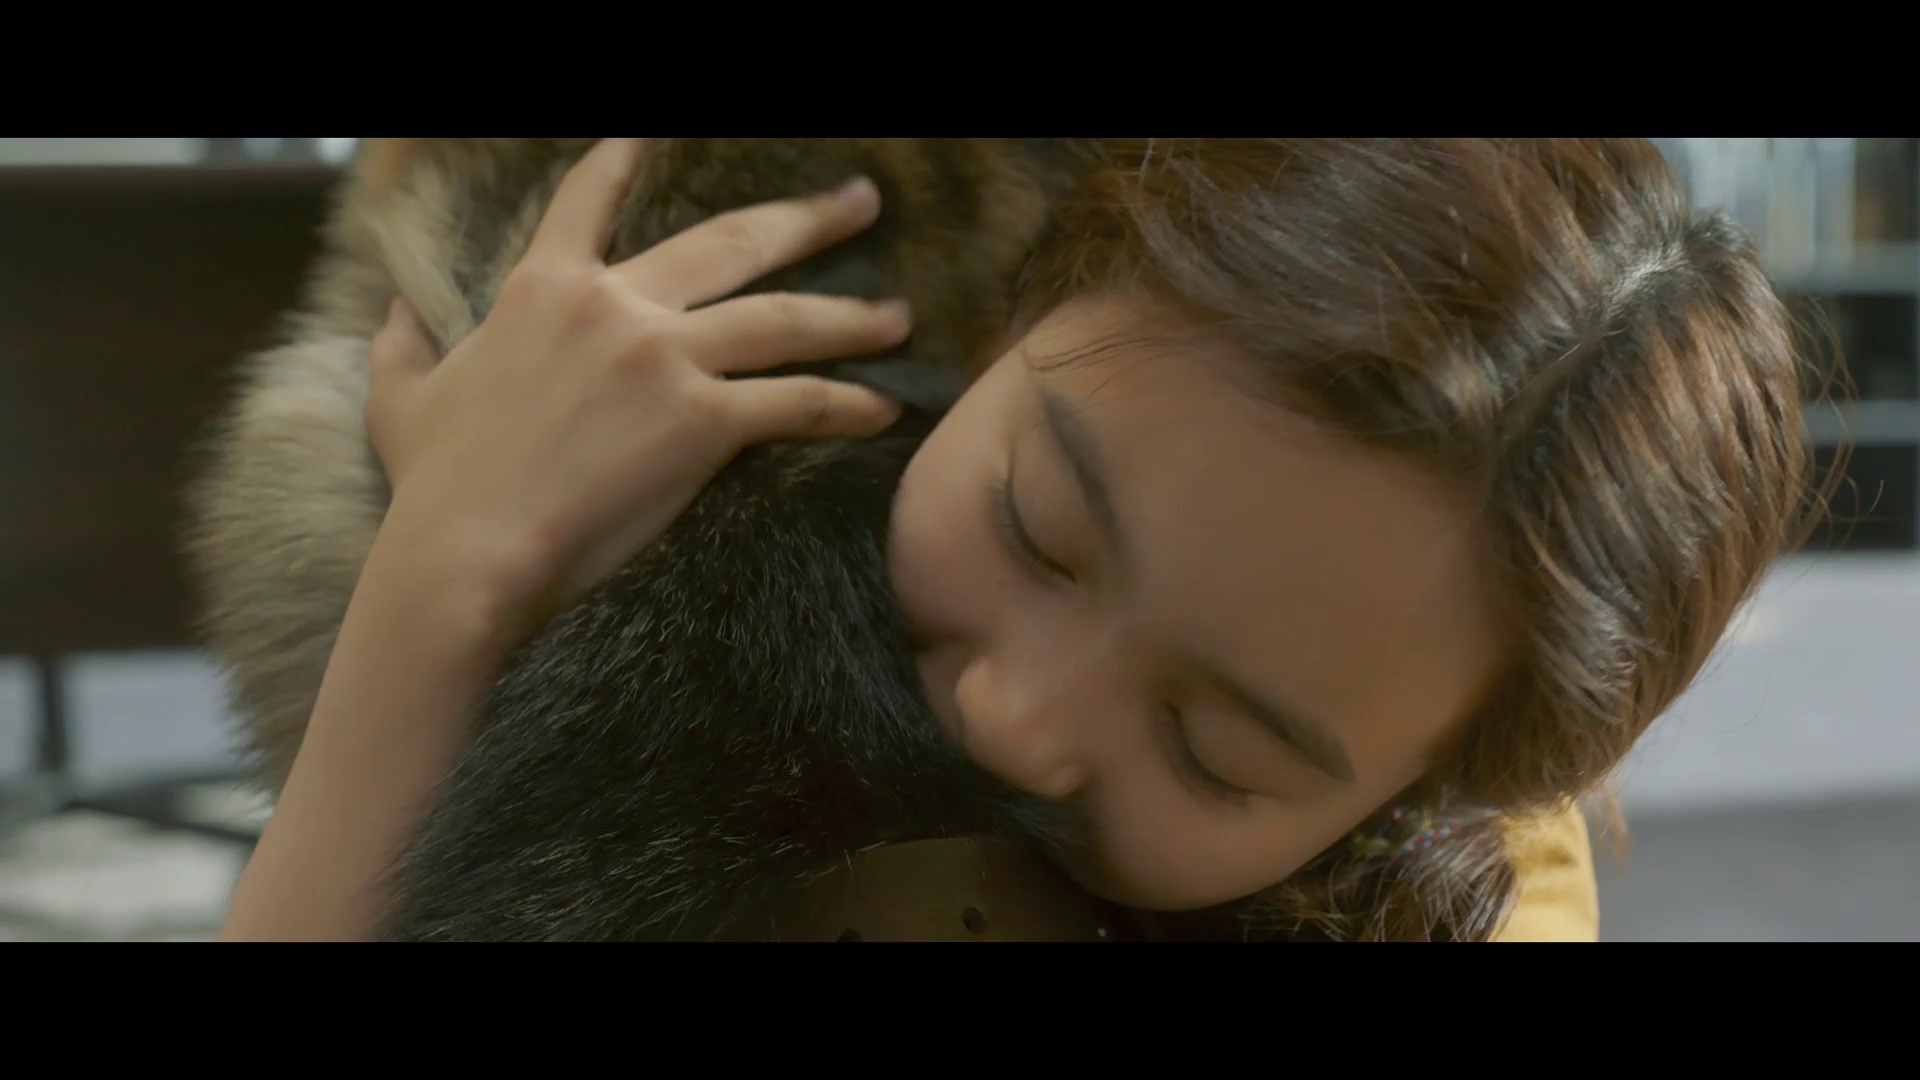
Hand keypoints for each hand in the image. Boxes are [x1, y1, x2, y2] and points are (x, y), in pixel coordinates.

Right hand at [361, 137, 910, 642]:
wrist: (466, 552)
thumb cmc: (435, 484)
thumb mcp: (401, 399)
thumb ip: (401, 343)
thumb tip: (389, 308)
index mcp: (543, 288)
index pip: (591, 198)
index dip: (626, 157)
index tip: (658, 129)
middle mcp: (615, 305)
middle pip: (732, 242)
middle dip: (806, 220)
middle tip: (860, 202)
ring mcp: (663, 358)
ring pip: (782, 319)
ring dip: (850, 315)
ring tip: (900, 315)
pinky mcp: (701, 421)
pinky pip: (794, 402)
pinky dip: (848, 404)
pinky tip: (885, 409)